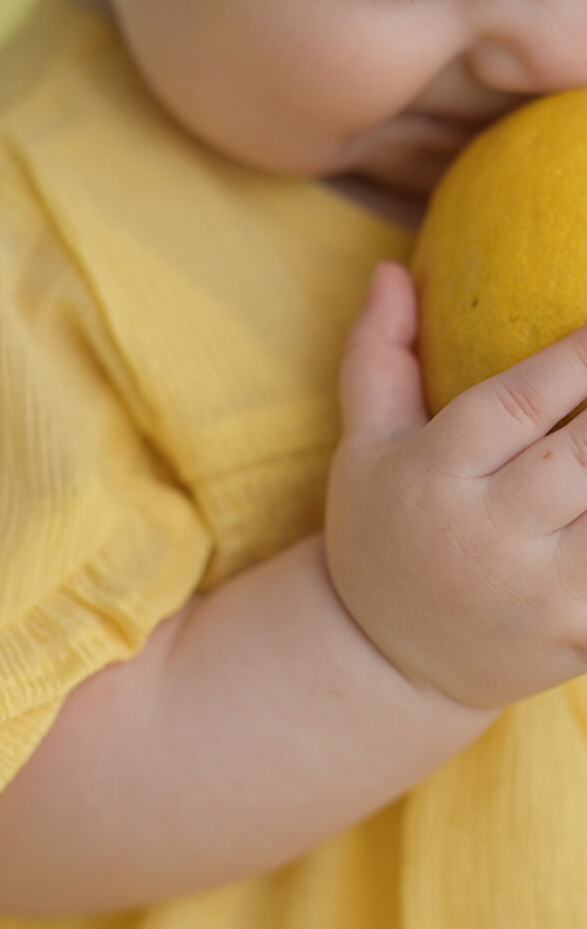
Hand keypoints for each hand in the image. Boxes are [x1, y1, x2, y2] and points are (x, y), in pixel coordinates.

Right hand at [325, 259, 586, 710]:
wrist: (383, 658)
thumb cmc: (382, 532)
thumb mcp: (363, 448)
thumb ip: (379, 358)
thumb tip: (391, 269)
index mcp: (434, 476)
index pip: (518, 403)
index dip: (582, 358)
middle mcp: (486, 533)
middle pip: (584, 457)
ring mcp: (538, 592)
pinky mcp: (578, 638)